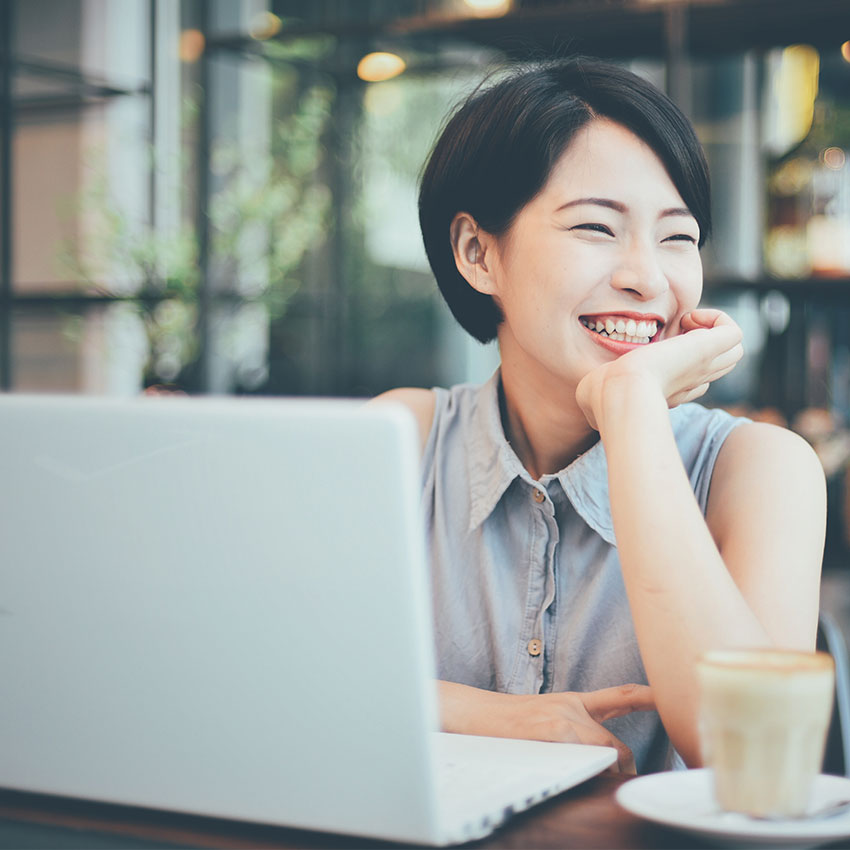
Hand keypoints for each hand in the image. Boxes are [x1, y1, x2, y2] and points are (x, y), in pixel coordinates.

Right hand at [438, 681, 654, 772]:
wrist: (472, 714)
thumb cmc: (506, 724)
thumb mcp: (544, 716)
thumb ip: (573, 730)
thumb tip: (600, 762)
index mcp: (572, 701)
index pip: (620, 697)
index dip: (650, 698)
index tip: (673, 700)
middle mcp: (573, 707)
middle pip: (616, 747)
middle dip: (621, 773)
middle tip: (618, 789)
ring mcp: (564, 720)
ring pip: (603, 757)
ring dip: (603, 779)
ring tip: (586, 787)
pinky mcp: (553, 734)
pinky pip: (584, 762)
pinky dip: (585, 777)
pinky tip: (569, 779)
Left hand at [576, 309, 742, 429]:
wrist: (617, 393)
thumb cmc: (602, 398)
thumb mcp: (597, 395)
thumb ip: (597, 391)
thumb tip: (587, 394)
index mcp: (668, 392)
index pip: (691, 382)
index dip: (678, 363)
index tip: (653, 353)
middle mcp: (690, 382)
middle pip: (718, 366)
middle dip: (701, 343)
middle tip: (675, 332)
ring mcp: (701, 367)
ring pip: (732, 351)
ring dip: (712, 330)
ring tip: (685, 323)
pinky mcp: (706, 350)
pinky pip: (733, 332)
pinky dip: (716, 319)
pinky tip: (689, 318)